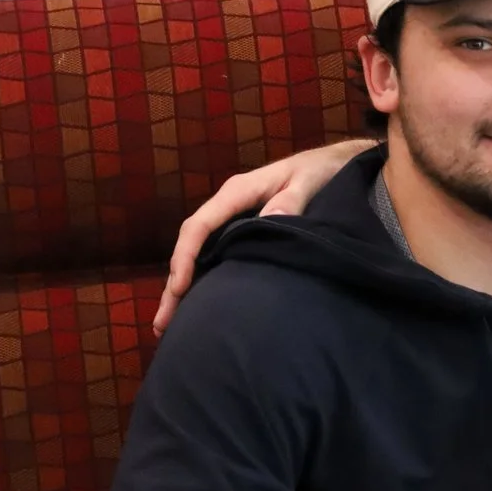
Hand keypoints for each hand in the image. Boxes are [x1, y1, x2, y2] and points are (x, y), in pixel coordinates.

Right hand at [153, 139, 375, 335]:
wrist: (329, 165)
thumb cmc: (318, 172)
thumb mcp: (308, 183)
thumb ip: (292, 201)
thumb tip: (272, 219)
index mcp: (236, 193)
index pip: (199, 226)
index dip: (186, 257)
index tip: (180, 288)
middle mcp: (226, 206)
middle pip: (190, 245)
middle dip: (174, 283)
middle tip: (162, 322)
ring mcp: (231, 219)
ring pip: (198, 253)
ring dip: (183, 287)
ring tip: (167, 325)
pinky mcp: (240, 231)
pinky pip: (214, 255)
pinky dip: (202, 279)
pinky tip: (197, 305)